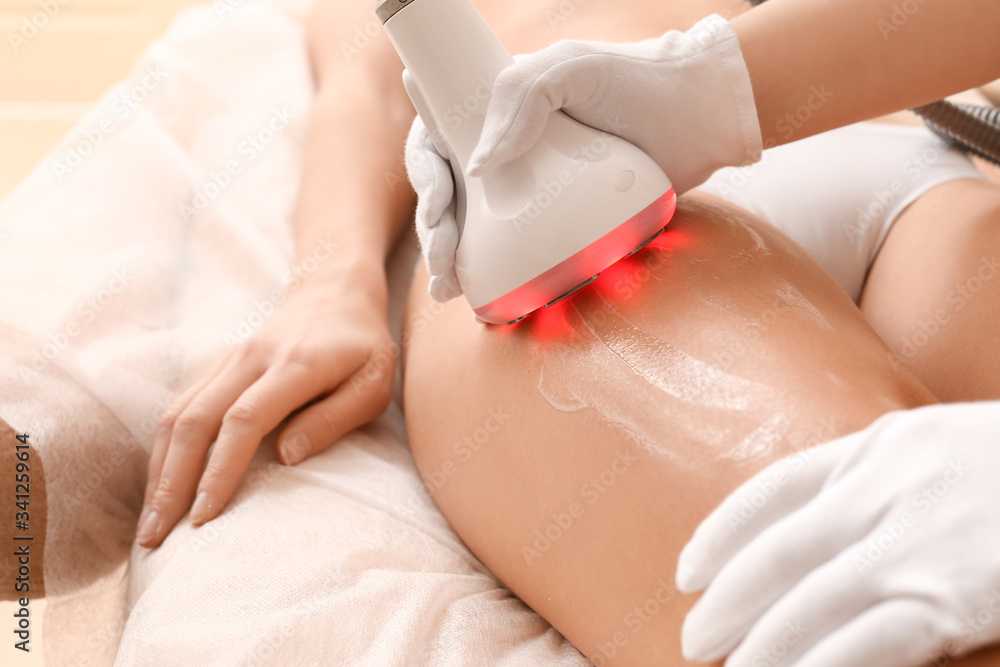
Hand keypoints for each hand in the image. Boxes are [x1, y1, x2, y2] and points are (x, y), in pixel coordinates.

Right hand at [135, 266, 394, 547]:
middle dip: (171, 482)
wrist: (333, 289)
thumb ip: (334, 418)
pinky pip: (180, 409)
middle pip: (196, 421)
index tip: (204, 517)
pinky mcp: (218, 368)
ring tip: (149, 525)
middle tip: (156, 538)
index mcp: (295, 366)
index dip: (220, 470)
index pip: (244, 421)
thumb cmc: (362, 346)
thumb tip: (287, 457)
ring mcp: (229, 361)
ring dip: (159, 471)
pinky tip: (159, 486)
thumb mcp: (373, 383)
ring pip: (178, 415)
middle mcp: (252, 361)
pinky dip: (164, 451)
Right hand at [405, 14, 760, 302]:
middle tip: (443, 259)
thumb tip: (478, 167)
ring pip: (473, 230)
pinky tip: (483, 302)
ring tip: (449, 291)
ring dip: (451, 262)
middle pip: (449, 195)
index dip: (426, 176)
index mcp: (492, 114)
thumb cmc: (633, 80)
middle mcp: (506, 155)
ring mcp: (531, 193)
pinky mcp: (560, 226)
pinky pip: (517, 255)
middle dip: (435, 230)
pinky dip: (493, 280)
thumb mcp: (570, 68)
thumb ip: (520, 99)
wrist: (697, 117)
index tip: (440, 204)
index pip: (436, 142)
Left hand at [676, 402, 999, 666]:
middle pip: (779, 551)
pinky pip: (865, 640)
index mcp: (881, 445)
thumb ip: (893, 476)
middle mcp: (885, 486)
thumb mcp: (951, 446)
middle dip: (729, 599)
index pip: (774, 489)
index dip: (723, 532)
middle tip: (694, 637)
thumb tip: (842, 525)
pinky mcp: (952, 595)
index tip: (689, 567)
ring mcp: (917, 540)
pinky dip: (818, 665)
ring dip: (761, 645)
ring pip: (809, 602)